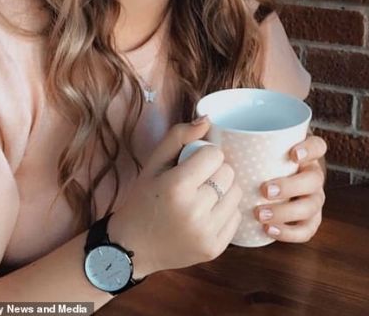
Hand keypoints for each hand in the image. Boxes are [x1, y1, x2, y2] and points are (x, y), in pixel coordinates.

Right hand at [109, 118, 242, 277]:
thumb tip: (208, 119)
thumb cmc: (144, 199)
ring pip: (236, 193)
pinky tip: (206, 213)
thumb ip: (179, 136)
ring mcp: (205, 233)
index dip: (205, 154)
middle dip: (216, 171)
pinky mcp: (214, 249)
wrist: (133, 247)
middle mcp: (193, 211)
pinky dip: (225, 211)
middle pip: (228, 173)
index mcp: (176, 187)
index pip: (215, 155)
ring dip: (223, 190)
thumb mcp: (154, 163)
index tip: (193, 162)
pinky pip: (236, 217)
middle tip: (199, 179)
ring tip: (204, 195)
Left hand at [253, 134, 326, 242]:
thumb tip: (214, 125)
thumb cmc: (262, 161)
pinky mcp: (310, 220)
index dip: (309, 150)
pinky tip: (268, 230)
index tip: (293, 154)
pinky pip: (306, 230)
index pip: (318, 146)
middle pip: (314, 180)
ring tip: (260, 214)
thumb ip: (245, 138)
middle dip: (290, 186)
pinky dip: (289, 233)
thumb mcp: (261, 147)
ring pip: (311, 207)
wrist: (272, 184)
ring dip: (285, 212)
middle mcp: (314, 176)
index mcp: (306, 154)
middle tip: (265, 190)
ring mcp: (314, 199)